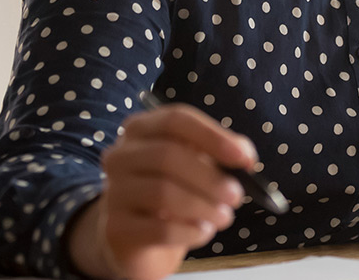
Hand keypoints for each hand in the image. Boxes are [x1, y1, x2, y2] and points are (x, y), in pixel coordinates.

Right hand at [67, 103, 257, 279]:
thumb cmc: (173, 192)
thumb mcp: (196, 166)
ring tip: (224, 217)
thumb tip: (245, 155)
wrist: (137, 239)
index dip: (213, 137)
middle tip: (236, 196)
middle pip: (167, 156)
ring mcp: (113, 192)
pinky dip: (190, 231)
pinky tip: (203, 232)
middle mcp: (120, 156)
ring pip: (162, 193)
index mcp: (141, 129)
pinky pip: (159, 229)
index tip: (245, 158)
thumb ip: (220, 154)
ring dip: (203, 206)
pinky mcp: (116, 229)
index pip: (176, 120)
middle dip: (210, 178)